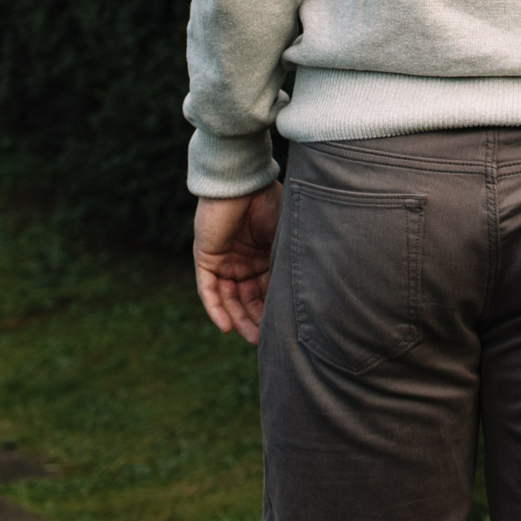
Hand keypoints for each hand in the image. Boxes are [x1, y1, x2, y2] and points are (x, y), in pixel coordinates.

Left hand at [194, 183, 283, 344]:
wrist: (242, 180)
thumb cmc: (270, 202)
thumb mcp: (286, 235)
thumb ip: (291, 258)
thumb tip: (314, 287)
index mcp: (264, 254)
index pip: (268, 289)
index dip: (274, 308)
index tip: (286, 329)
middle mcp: (244, 261)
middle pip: (248, 298)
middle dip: (257, 320)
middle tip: (268, 341)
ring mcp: (224, 260)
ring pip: (229, 299)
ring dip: (238, 319)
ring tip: (251, 338)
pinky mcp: (206, 258)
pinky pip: (208, 290)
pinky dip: (216, 309)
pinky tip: (226, 326)